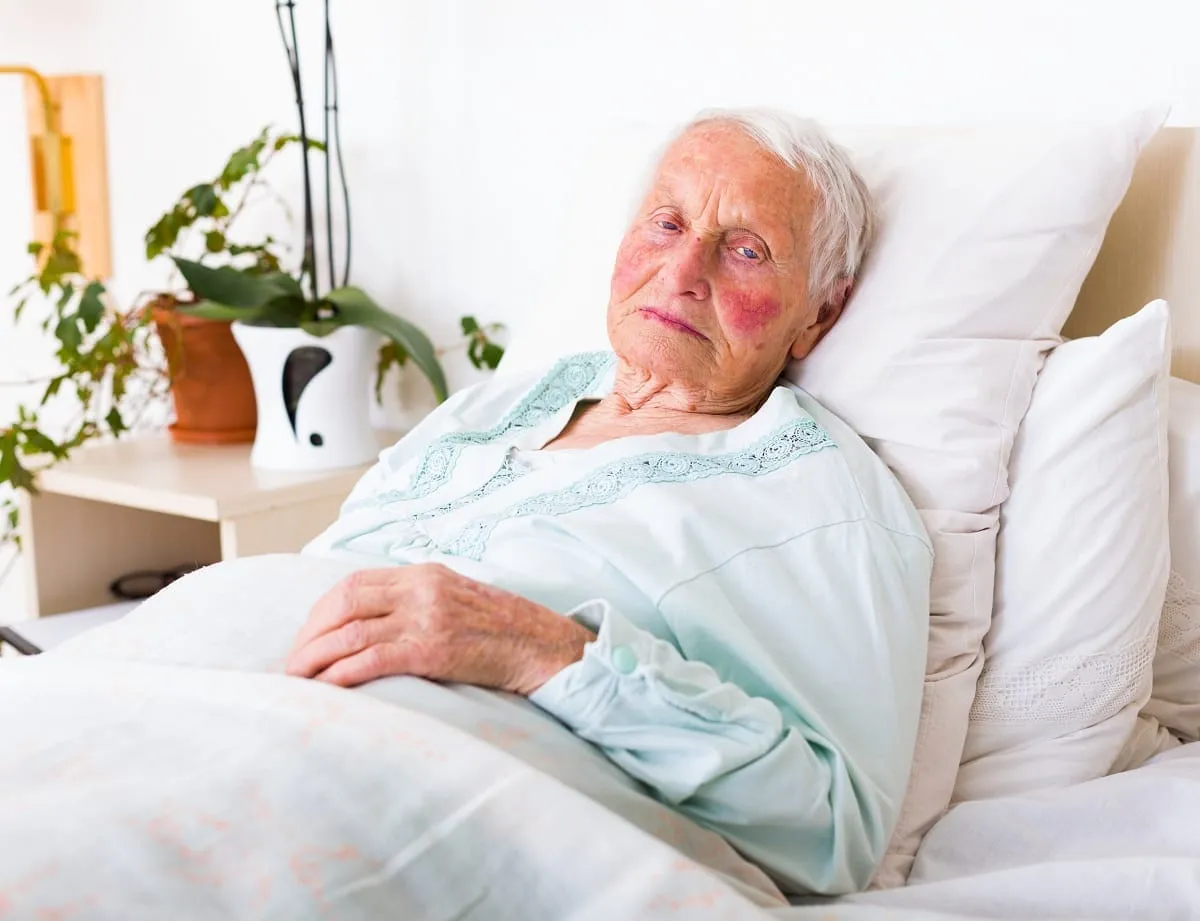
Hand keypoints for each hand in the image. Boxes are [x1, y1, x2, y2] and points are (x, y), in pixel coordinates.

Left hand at [284, 563, 594, 694]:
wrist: (545, 647)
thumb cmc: (502, 631)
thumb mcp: (457, 600)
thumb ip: (418, 603)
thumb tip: (373, 625)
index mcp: (423, 574)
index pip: (352, 584)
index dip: (319, 613)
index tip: (304, 639)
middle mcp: (420, 589)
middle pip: (342, 603)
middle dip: (308, 634)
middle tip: (292, 665)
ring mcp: (427, 617)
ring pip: (349, 631)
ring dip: (314, 657)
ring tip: (296, 681)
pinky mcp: (433, 649)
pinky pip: (372, 659)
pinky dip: (341, 673)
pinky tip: (325, 688)